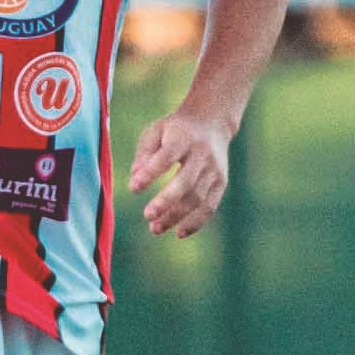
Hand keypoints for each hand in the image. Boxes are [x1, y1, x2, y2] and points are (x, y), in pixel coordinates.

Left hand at [128, 108, 230, 240]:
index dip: (150, 173)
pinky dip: (196, 222)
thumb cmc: (175, 130)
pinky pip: (210, 207)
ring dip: (176, 216)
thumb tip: (135, 177)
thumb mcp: (156, 131)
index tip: (133, 188)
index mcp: (183, 138)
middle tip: (147, 215)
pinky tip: (178, 233)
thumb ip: (144, 153)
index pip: (167, 157)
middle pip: (186, 182)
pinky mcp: (221, 183)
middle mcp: (202, 154)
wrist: (212, 122)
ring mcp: (214, 170)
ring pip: (197, 198)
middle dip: (166, 201)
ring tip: (155, 228)